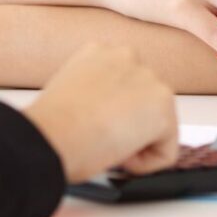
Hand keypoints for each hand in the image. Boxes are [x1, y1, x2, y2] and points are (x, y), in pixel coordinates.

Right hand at [23, 43, 178, 181]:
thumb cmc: (50, 125)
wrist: (52, 134)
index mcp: (99, 52)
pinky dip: (147, 164)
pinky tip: (121, 160)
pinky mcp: (163, 107)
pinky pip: (166, 149)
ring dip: (138, 142)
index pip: (122, 84)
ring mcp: (149, 79)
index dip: (111, 113)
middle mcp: (127, 56)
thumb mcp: (69, 94)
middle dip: (129, 124)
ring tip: (108, 149)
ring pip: (157, 123)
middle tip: (103, 142)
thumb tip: (104, 118)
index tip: (96, 127)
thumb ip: (94, 95)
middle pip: (144, 100)